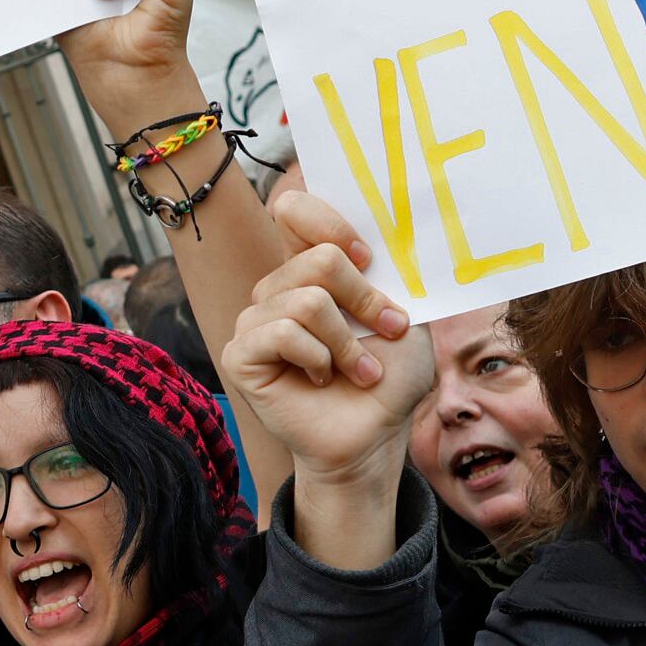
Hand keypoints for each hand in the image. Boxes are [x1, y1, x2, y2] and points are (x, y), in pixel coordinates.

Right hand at [218, 187, 427, 488]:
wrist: (374, 435)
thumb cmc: (389, 376)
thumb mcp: (406, 314)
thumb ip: (389, 273)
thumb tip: (384, 236)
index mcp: (309, 269)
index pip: (295, 210)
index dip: (329, 222)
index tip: (368, 258)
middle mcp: (277, 289)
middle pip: (317, 259)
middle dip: (363, 298)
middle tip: (386, 329)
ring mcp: (254, 321)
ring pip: (306, 301)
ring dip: (346, 342)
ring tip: (360, 370)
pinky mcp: (240, 355)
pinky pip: (282, 334)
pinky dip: (318, 359)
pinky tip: (321, 379)